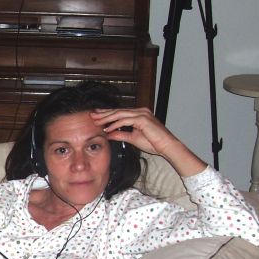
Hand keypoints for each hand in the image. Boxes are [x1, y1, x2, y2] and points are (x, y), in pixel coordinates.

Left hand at [91, 107, 205, 176]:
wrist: (166, 146)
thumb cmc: (153, 143)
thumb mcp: (133, 138)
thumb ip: (120, 135)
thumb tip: (108, 134)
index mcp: (139, 114)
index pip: (120, 113)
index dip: (107, 114)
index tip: (96, 117)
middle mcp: (140, 111)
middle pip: (118, 111)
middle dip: (104, 114)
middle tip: (92, 116)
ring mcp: (142, 114)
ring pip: (120, 114)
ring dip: (107, 118)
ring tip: (96, 122)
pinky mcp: (143, 119)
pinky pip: (125, 121)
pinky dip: (115, 125)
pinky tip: (107, 128)